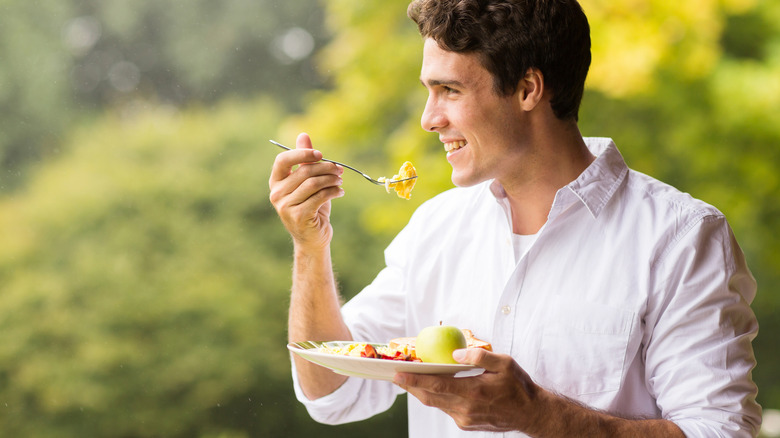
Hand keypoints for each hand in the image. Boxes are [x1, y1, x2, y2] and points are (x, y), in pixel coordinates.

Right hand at [268, 133, 344, 248]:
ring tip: (340, 181)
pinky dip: (333, 192)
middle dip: (325, 168)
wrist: (313, 239)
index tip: (320, 154)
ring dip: (331, 180)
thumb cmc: (311, 207)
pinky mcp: (299, 216)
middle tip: (340, 170)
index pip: (283, 160)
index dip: (302, 154)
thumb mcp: (308, 182)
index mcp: (275, 182)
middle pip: (303, 172)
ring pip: (313, 184)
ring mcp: (285, 207)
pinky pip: (320, 197)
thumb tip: (303, 135)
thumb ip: (304, 160)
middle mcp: (276, 194)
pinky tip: (340, 192)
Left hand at [393, 348, 541, 431]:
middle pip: (429, 397)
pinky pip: (445, 408)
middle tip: (395, 373)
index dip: (415, 379)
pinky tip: (432, 387)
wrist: (530, 413)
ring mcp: (464, 418)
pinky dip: (436, 397)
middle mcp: (465, 408)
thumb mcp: (504, 363)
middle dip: (410, 385)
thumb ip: (479, 357)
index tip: (398, 373)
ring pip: (435, 404)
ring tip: (409, 377)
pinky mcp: (466, 423)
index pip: (436, 385)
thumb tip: (455, 354)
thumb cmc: (518, 386)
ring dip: (421, 391)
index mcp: (473, 392)